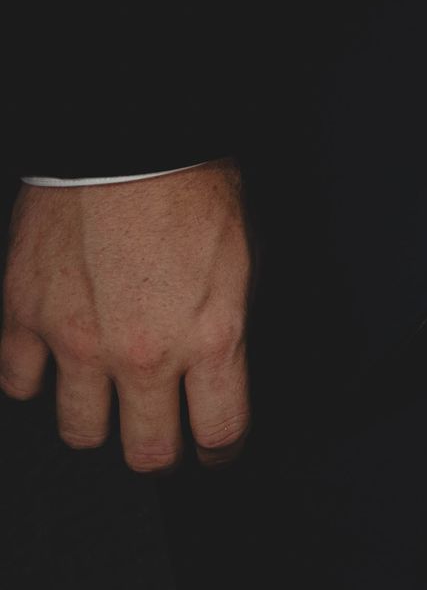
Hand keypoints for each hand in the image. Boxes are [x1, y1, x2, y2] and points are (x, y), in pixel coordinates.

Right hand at [1, 161, 251, 469]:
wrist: (127, 137)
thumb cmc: (191, 183)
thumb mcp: (242, 257)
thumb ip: (226, 322)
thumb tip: (219, 360)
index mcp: (210, 338)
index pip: (219, 433)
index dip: (219, 451)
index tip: (214, 451)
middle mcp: (145, 354)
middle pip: (148, 452)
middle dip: (159, 452)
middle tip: (161, 438)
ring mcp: (79, 341)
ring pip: (80, 431)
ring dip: (96, 423)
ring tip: (104, 403)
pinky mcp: (28, 316)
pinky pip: (20, 382)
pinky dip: (35, 379)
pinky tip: (51, 367)